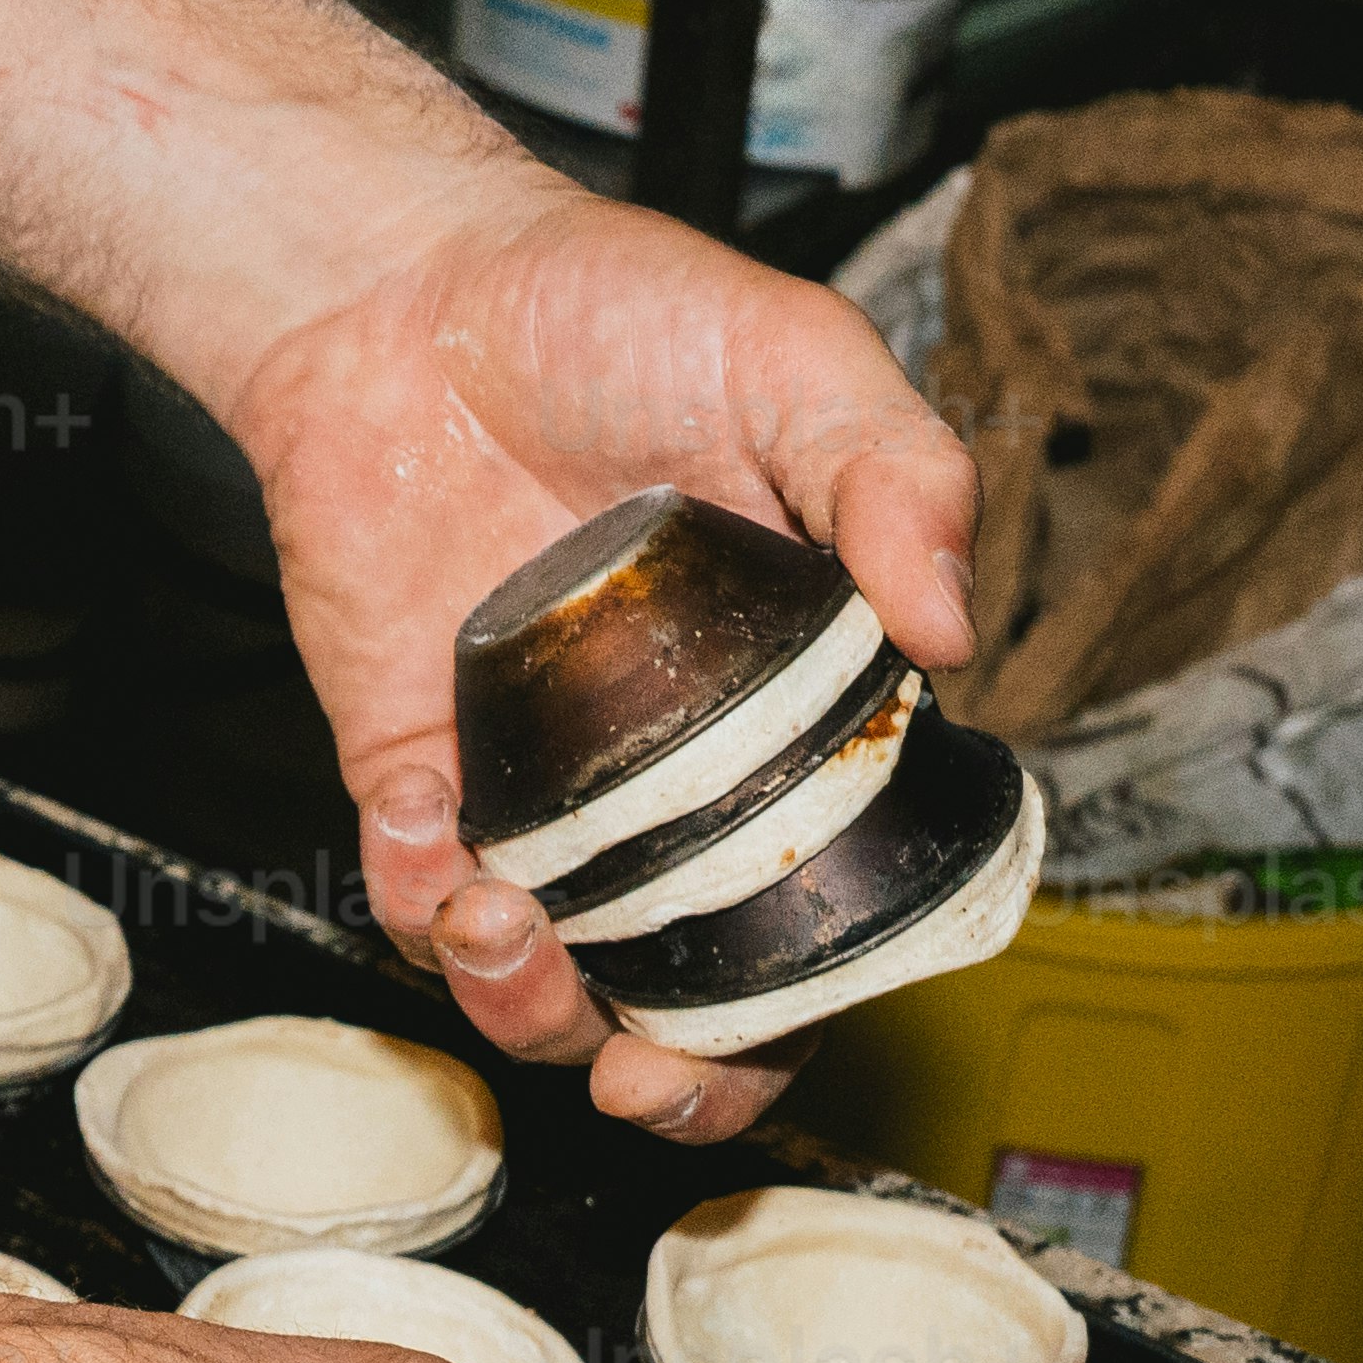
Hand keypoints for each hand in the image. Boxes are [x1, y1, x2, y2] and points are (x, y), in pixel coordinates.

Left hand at [207, 158, 978, 1141]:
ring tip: (509, 933)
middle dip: (674, 1079)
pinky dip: (417, 897)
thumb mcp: (797, 358)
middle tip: (643, 1078)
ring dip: (529, 1004)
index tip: (790, 1028)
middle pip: (691, 987)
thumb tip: (955, 628)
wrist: (408, 284)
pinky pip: (414, 885)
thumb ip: (897, 475)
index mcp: (797, 704)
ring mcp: (541, 777)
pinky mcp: (416, 761)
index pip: (836, 890)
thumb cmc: (608, 309)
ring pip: (545, 971)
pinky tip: (428, 838)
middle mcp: (673, 769)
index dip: (822, 993)